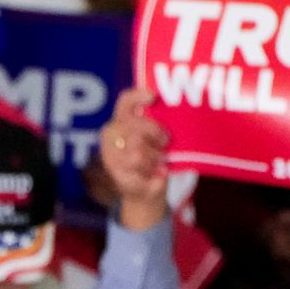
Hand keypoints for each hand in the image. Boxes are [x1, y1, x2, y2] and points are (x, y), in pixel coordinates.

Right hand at [100, 88, 169, 229]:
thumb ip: (159, 123)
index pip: (126, 102)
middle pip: (136, 126)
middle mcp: (111, 135)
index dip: (138, 96)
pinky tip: (155, 177)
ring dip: (155, 158)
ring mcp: (111, 156)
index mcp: (120, 120)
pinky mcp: (117, 176)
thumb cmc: (152, 158)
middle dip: (156, 134)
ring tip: (159, 162)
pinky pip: (141, 174)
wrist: (144, 192)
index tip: (153, 97)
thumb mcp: (156, 138)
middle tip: (165, 143)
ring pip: (138, 152)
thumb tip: (178, 110)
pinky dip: (154, 177)